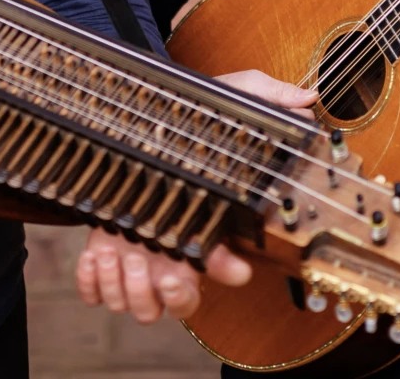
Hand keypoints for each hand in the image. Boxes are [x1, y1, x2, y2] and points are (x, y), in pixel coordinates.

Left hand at [73, 69, 314, 321]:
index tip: (232, 266)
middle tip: (162, 271)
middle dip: (173, 295)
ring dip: (126, 289)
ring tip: (119, 254)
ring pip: (138, 305)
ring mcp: (138, 252)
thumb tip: (306, 99)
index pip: (228, 264)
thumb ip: (266, 95)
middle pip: (182, 303)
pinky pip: (95, 292)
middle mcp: (176, 246)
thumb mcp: (228, 94)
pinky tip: (94, 256)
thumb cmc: (186, 114)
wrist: (132, 118)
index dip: (228, 271)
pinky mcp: (103, 251)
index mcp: (208, 223)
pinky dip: (92, 285)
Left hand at [76, 227, 252, 322]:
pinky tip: (89, 257)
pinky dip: (86, 279)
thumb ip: (215, 254)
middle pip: (144, 314)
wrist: (138, 199)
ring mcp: (123, 286)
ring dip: (110, 279)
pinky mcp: (99, 278)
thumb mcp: (194, 229)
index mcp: (179, 282)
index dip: (175, 300)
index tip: (168, 279)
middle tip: (134, 257)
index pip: (182, 308)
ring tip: (107, 250)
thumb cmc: (170, 216)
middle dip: (136, 287)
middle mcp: (152, 290)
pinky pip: (90, 296)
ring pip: (116, 304)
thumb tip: (242, 274)